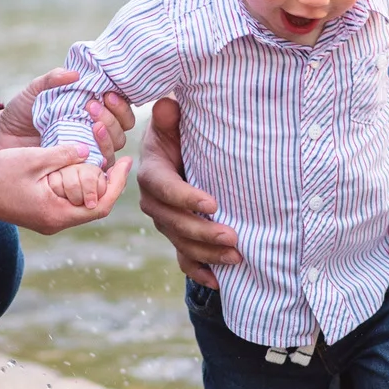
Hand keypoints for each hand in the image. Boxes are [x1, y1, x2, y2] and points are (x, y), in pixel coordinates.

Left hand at [0, 70, 134, 159]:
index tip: (107, 93)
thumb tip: (75, 74)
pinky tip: (88, 149)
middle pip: (121, 129)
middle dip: (112, 117)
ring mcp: (88, 151)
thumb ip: (52, 80)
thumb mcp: (35, 91)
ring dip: (108, 136)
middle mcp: (94, 131)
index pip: (120, 109)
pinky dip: (100, 158)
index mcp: (91, 110)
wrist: (3, 138)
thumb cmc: (22, 112)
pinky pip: (99, 168)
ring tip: (92, 125)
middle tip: (91, 106)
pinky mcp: (78, 168)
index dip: (120, 103)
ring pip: (114, 148)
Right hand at [0, 145, 131, 233]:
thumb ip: (64, 154)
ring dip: (93, 185)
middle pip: (95, 207)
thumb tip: (88, 151)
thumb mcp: (35, 159)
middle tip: (116, 159)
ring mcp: (48, 220)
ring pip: (82, 205)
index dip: (118, 183)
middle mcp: (55, 222)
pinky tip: (79, 168)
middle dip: (109, 183)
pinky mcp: (41, 214)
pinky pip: (69, 202)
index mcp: (57, 214)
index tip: (126, 161)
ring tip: (101, 161)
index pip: (102, 205)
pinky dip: (78, 187)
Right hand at [136, 96, 238, 288]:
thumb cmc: (182, 132)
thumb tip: (168, 106)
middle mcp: (154, 202)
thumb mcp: (174, 121)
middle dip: (203, 233)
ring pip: (182, 244)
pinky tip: (220, 282)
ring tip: (237, 258)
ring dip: (208, 255)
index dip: (186, 198)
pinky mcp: (177, 236)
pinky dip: (200, 272)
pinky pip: (184, 259)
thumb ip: (170, 117)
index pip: (165, 188)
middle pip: (174, 223)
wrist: (185, 151)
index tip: (213, 204)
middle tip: (233, 238)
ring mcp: (166, 222)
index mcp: (152, 173)